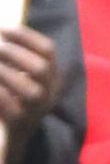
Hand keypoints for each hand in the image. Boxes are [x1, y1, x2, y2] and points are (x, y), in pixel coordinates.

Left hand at [0, 24, 58, 163]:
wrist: (14, 135)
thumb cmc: (14, 97)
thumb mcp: (21, 75)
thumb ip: (15, 56)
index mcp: (51, 76)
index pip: (48, 50)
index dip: (26, 36)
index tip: (2, 29)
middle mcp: (50, 92)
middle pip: (41, 68)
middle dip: (14, 53)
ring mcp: (37, 109)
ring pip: (30, 90)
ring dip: (4, 73)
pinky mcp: (20, 123)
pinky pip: (9, 106)